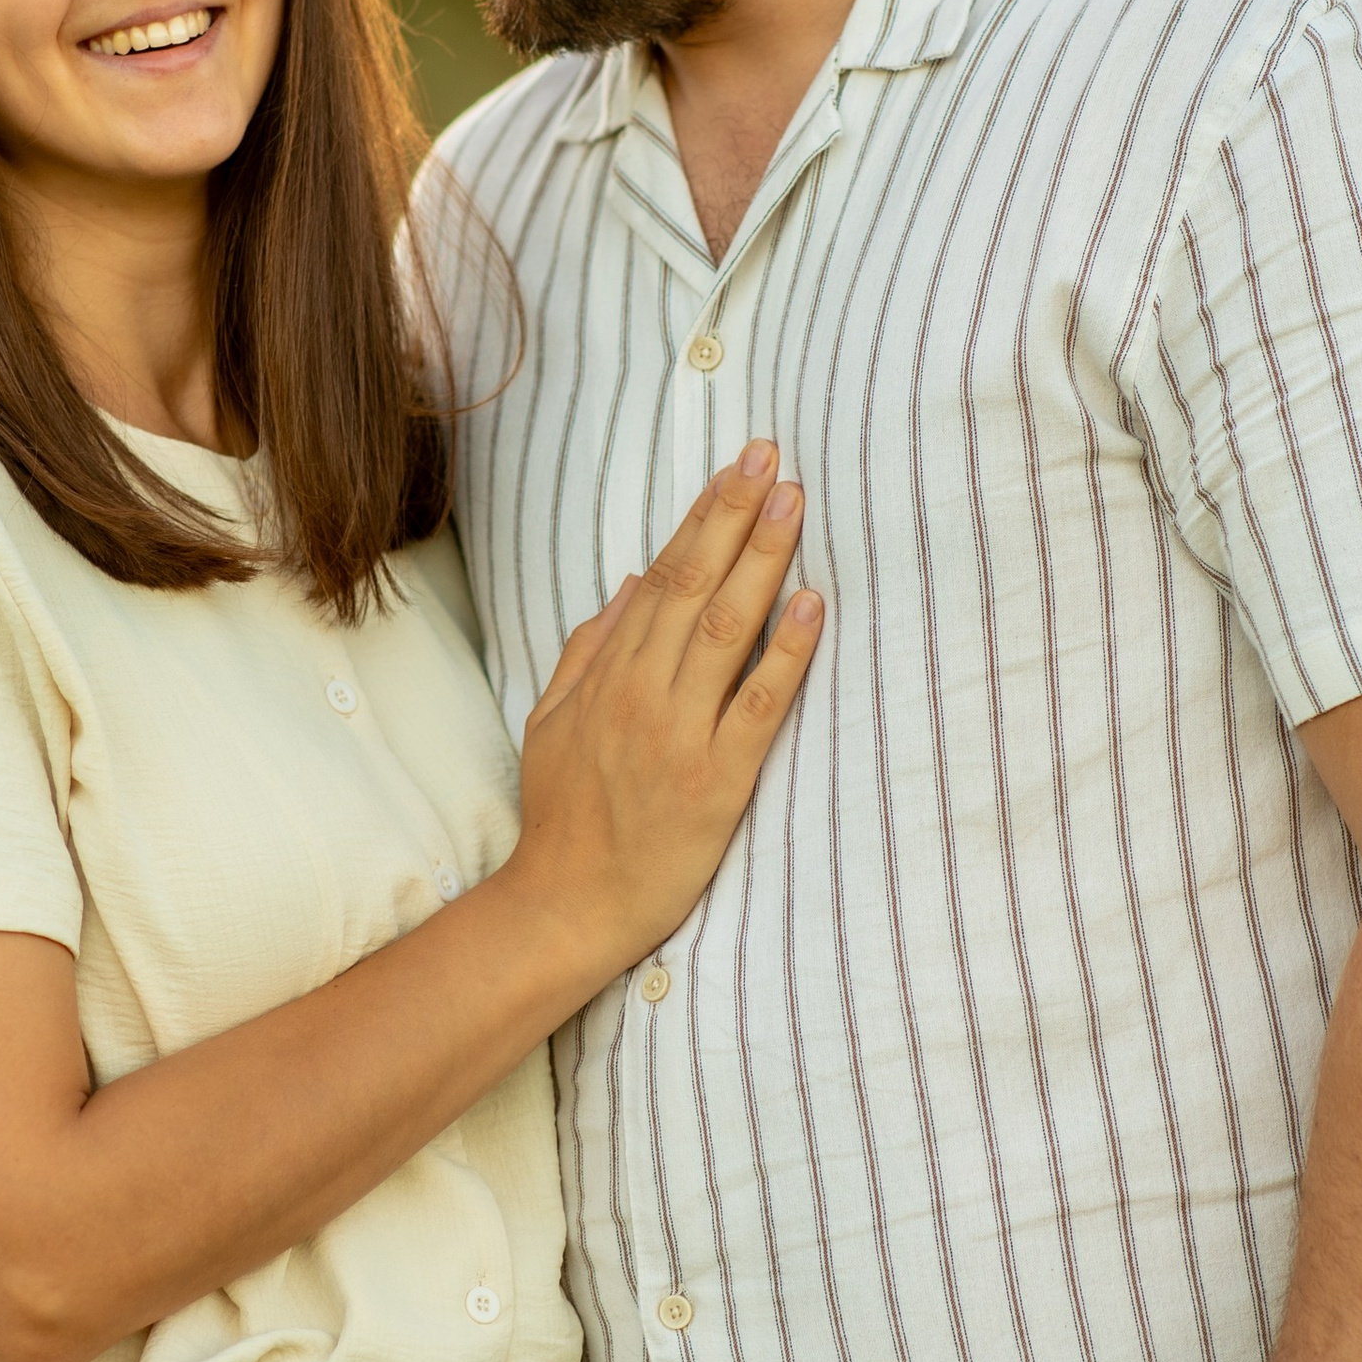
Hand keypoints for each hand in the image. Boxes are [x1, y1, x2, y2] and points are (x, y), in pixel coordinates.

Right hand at [509, 443, 822, 982]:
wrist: (568, 904)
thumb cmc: (563, 815)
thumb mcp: (551, 722)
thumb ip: (586, 650)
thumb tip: (627, 584)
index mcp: (607, 675)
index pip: (661, 576)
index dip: (702, 518)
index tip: (737, 468)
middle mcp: (642, 694)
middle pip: (693, 585)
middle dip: (736, 516)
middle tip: (771, 458)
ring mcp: (680, 735)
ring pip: (726, 629)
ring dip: (763, 561)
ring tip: (794, 506)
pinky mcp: (719, 780)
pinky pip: (759, 704)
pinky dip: (785, 651)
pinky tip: (811, 604)